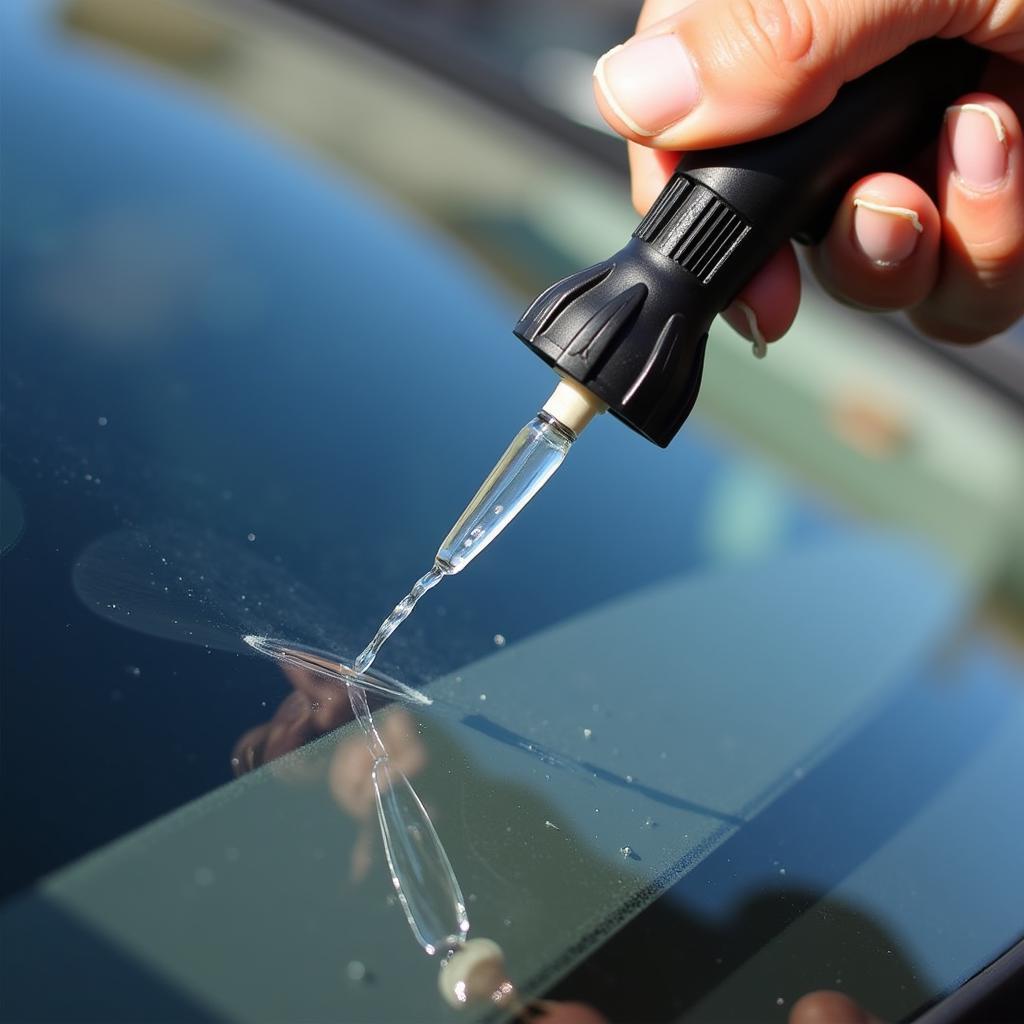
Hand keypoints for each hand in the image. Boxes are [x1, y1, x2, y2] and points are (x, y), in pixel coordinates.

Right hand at [593, 0, 1023, 347]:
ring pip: (867, 271)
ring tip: (992, 144)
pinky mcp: (995, 202)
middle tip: (889, 202)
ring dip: (922, 247)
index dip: (685, 201)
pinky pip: (957, 289)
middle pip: (772, 219)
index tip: (727, 268)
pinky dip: (991, 254)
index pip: (683, 115)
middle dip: (833, 239)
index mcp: (801, 12)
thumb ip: (779, 24)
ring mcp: (923, 147)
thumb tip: (632, 95)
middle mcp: (851, 86)